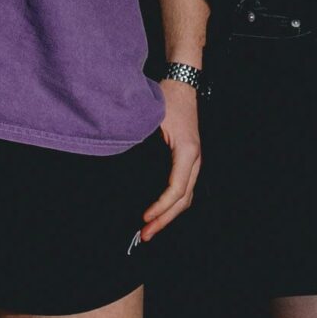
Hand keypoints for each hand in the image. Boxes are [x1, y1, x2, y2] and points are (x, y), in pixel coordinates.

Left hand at [140, 79, 201, 242]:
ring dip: (168, 216)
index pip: (176, 188)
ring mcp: (194, 161)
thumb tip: (121, 163)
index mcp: (187, 152)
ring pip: (186, 198)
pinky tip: (158, 213)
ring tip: (149, 229)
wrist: (182, 83)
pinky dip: (172, 205)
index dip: (160, 206)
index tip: (144, 216)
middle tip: (144, 235)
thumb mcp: (152, 118)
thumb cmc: (167, 98)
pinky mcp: (188, 161)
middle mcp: (195, 159)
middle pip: (183, 200)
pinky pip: (183, 189)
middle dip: (163, 220)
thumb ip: (140, 140)